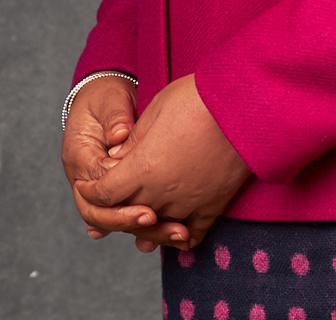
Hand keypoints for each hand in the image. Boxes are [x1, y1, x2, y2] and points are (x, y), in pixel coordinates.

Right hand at [61, 74, 164, 243]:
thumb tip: (119, 136)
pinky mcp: (117, 190)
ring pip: (115, 219)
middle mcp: (84, 180)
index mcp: (79, 158)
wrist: (104, 98)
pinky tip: (169, 235)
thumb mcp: (109, 100)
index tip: (149, 209)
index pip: (96, 191)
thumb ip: (114, 117)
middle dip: (132, 224)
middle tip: (164, 226)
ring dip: (145, 231)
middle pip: (101, 215)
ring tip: (178, 235)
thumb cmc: (106, 97)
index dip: (120, 203)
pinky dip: (146, 226)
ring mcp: (98, 188)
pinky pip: (127, 213)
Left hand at [75, 74, 251, 252]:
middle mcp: (160, 193)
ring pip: (157, 229)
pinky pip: (191, 233)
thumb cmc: (199, 98)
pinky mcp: (212, 205)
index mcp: (141, 168)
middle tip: (113, 200)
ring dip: (146, 227)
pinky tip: (176, 234)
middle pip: (126, 214)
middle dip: (115, 208)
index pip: (103, 194)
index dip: (91, 190)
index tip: (90, 184)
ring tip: (140, 225)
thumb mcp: (156, 109)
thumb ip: (133, 139)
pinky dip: (180, 236)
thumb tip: (114, 158)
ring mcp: (188, 203)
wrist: (246, 104)